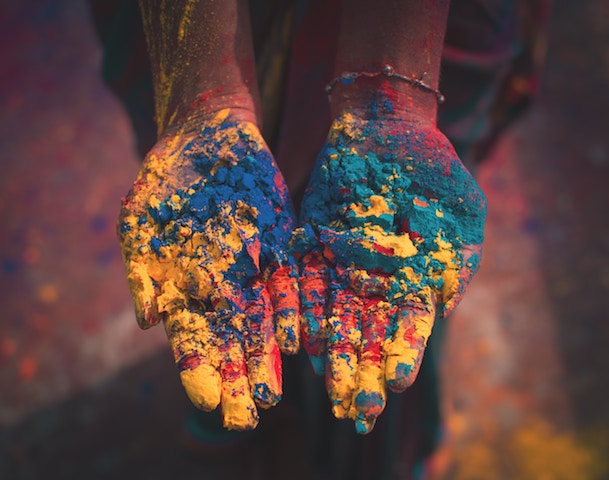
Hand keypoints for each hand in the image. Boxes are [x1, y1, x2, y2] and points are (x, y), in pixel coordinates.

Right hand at [118, 109, 298, 429]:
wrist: (208, 138)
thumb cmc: (166, 179)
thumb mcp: (140, 220)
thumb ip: (143, 271)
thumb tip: (148, 320)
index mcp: (184, 288)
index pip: (191, 342)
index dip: (199, 372)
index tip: (210, 402)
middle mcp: (220, 288)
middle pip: (229, 344)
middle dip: (236, 381)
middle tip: (245, 419)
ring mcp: (252, 271)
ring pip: (261, 323)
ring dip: (265, 358)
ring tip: (271, 394)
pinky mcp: (280, 249)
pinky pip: (288, 286)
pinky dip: (289, 312)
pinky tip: (293, 340)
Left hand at [293, 110, 485, 433]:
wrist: (388, 129)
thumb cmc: (434, 169)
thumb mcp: (462, 212)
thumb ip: (457, 260)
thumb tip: (445, 307)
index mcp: (414, 279)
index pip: (407, 327)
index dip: (402, 354)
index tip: (395, 385)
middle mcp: (375, 281)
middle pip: (368, 332)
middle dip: (363, 369)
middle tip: (357, 408)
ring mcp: (342, 265)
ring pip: (334, 315)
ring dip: (331, 350)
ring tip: (325, 386)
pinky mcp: (313, 245)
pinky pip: (305, 282)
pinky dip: (303, 308)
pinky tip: (300, 337)